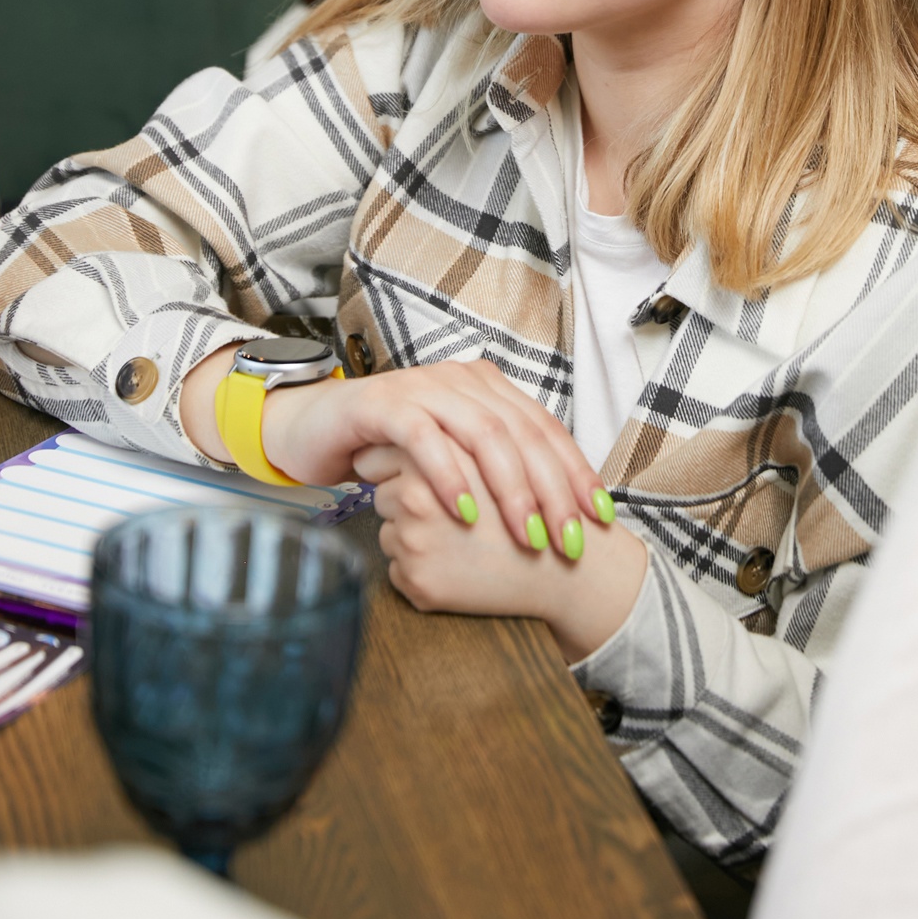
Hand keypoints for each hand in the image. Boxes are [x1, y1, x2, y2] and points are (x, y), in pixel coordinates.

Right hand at [258, 356, 608, 556]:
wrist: (317, 427)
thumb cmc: (393, 452)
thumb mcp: (454, 457)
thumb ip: (495, 468)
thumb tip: (555, 507)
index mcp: (488, 387)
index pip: (543, 428)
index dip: (575, 471)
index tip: (599, 517)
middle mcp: (463, 380)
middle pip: (523, 433)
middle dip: (552, 489)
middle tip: (568, 538)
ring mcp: (426, 388)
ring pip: (484, 434)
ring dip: (510, 489)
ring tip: (528, 534)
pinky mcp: (386, 404)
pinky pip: (426, 439)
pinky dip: (448, 476)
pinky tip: (464, 512)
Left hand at [371, 450, 648, 660]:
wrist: (566, 564)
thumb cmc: (530, 504)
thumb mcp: (494, 452)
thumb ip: (442, 437)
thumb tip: (376, 447)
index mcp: (436, 455)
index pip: (379, 455)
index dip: (403, 467)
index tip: (428, 479)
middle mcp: (416, 495)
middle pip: (381, 492)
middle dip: (407, 500)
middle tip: (451, 513)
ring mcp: (413, 540)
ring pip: (390, 531)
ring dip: (414, 536)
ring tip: (462, 539)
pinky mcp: (416, 580)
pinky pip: (398, 569)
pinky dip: (422, 569)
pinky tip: (459, 566)